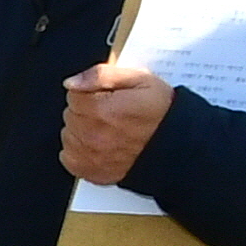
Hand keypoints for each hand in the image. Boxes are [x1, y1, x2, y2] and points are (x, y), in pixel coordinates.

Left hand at [60, 61, 173, 184]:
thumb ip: (102, 75)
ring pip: (68, 134)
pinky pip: (68, 156)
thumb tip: (72, 82)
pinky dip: (80, 150)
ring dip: (83, 130)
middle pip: (70, 114)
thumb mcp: (140, 80)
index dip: (91, 92)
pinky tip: (100, 145)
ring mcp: (88, 155)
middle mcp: (92, 134)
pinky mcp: (87, 170)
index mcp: (102, 109)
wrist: (176, 146)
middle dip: (87, 110)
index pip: (74, 94)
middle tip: (112, 114)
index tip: (107, 97)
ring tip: (109, 130)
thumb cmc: (161, 113)